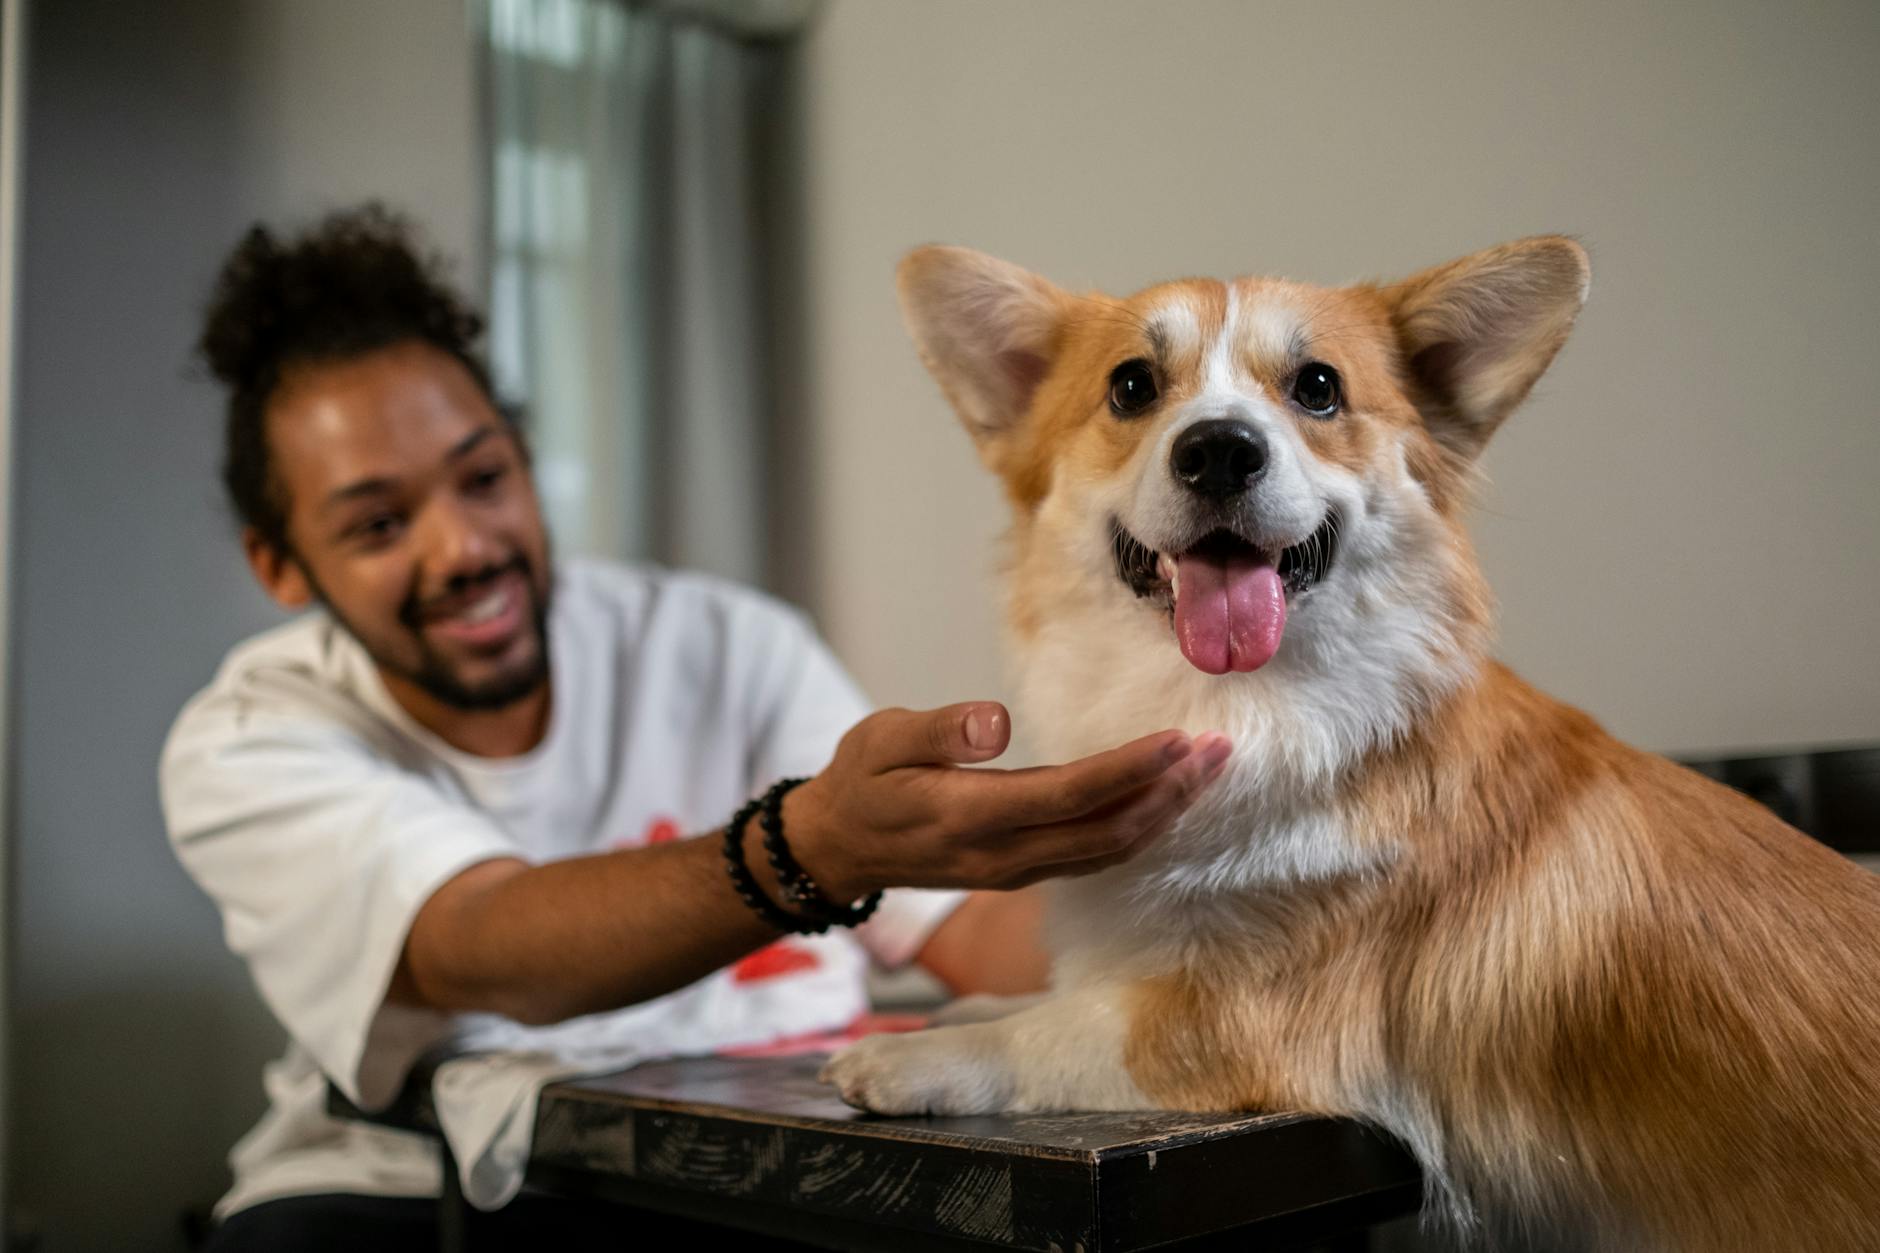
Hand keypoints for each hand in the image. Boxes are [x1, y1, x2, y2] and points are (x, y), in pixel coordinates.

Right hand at [782, 703, 1231, 898]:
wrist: (839, 848)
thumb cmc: (861, 780)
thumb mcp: (878, 739)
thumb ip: (938, 731)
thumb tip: (996, 722)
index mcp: (968, 817)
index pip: (1068, 796)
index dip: (1128, 771)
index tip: (1178, 740)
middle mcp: (1002, 856)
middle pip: (1107, 832)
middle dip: (1170, 794)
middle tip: (1221, 751)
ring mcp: (1017, 872)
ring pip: (1109, 851)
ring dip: (1165, 814)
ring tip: (1209, 771)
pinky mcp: (1025, 873)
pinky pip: (1097, 857)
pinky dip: (1141, 829)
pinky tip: (1168, 801)